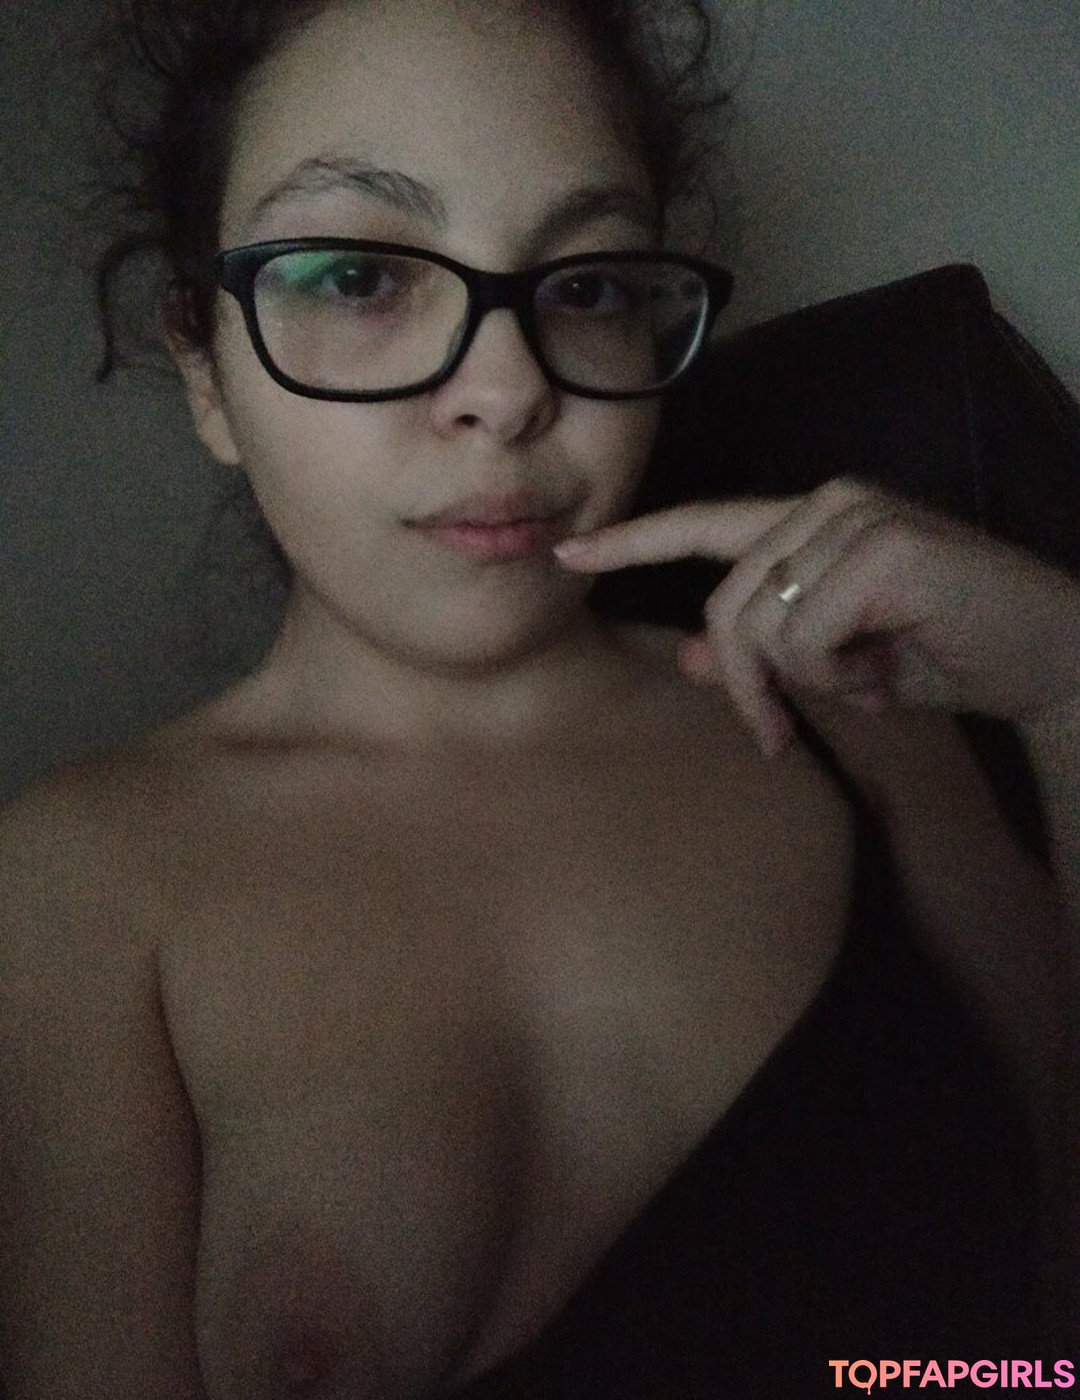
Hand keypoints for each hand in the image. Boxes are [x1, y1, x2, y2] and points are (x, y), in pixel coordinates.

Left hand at [555, 478, 1079, 754]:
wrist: (1051, 657)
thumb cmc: (947, 656)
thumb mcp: (841, 663)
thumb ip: (768, 651)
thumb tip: (692, 657)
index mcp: (812, 518)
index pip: (705, 525)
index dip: (635, 541)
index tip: (570, 555)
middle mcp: (826, 501)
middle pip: (723, 602)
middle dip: (743, 685)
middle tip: (781, 736)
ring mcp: (853, 514)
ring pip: (761, 623)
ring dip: (806, 684)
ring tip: (870, 684)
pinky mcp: (880, 544)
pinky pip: (805, 636)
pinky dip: (837, 677)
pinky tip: (887, 675)